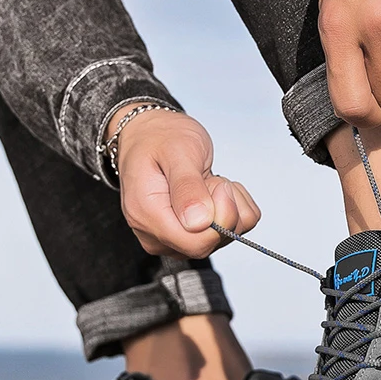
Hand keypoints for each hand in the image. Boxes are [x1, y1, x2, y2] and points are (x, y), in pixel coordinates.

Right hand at [113, 107, 260, 257]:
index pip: (196, 243)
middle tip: (209, 179)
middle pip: (210, 243)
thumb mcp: (177, 151)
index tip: (216, 183)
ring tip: (206, 182)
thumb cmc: (160, 139)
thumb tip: (198, 222)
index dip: (219, 218)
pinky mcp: (190, 237)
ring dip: (229, 206)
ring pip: (223, 239)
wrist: (152, 135)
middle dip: (224, 209)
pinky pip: (229, 234)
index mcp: (147, 216)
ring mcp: (173, 239)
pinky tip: (212, 190)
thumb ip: (187, 187)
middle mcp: (157, 235)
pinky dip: (233, 209)